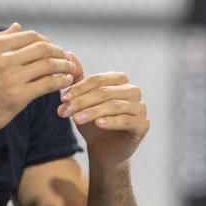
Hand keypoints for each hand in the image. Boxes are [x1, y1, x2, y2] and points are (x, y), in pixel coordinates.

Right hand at [0, 23, 73, 142]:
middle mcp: (3, 59)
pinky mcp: (19, 97)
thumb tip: (17, 26)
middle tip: (66, 58)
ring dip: (64, 66)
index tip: (52, 49)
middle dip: (59, 52)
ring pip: (49, 64)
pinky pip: (48, 84)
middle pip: (43, 48)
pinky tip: (65, 83)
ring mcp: (12, 78)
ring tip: (70, 69)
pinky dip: (61, 81)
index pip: (30, 36)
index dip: (46, 41)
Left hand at [57, 53, 148, 169]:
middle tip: (64, 111)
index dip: (79, 88)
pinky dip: (111, 121)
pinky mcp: (143, 125)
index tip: (62, 98)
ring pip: (114, 106)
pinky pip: (126, 120)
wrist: (103, 151)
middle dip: (82, 101)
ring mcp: (140, 108)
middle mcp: (133, 91)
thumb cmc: (93, 123)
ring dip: (92, 112)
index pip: (98, 80)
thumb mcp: (82, 101)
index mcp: (120, 81)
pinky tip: (98, 124)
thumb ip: (78, 79)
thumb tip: (69, 54)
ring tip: (75, 120)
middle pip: (105, 92)